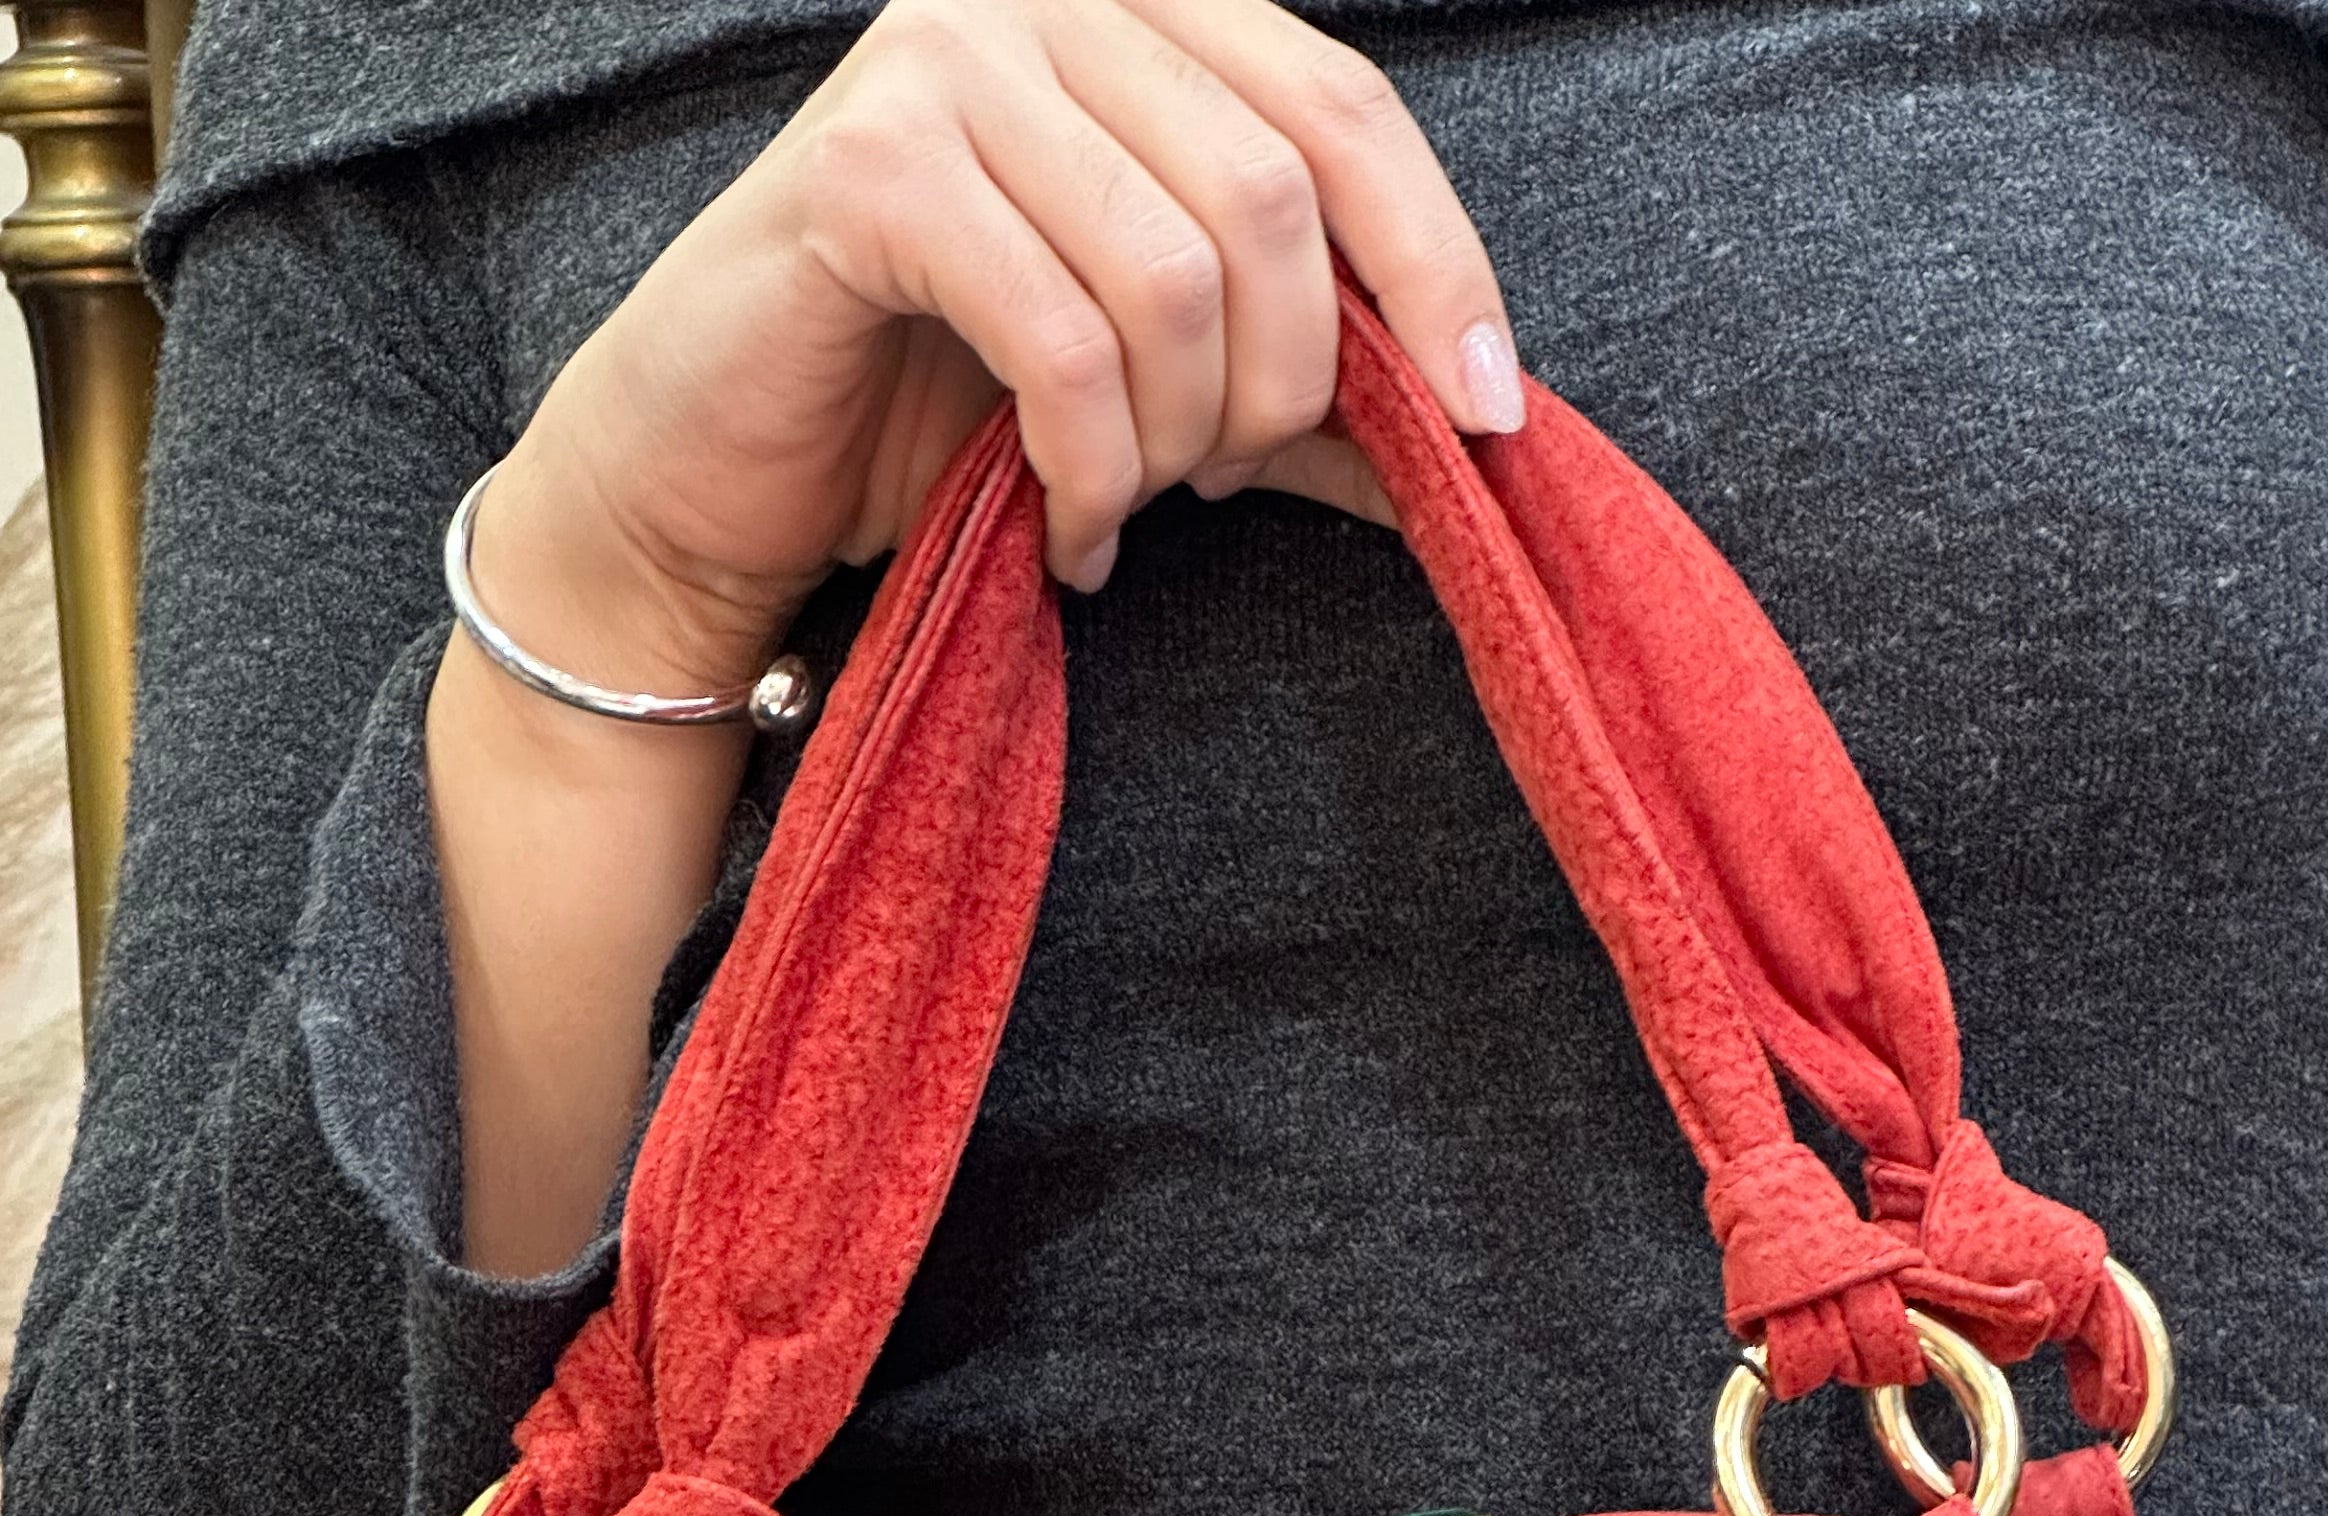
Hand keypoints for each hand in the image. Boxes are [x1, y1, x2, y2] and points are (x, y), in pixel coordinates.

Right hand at [467, 0, 1518, 683]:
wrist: (717, 468)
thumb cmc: (939, 406)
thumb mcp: (1168, 385)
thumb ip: (1308, 383)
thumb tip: (1478, 428)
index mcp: (1137, 9)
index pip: (1346, 108)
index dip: (1438, 266)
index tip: (1488, 415)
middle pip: (1277, 193)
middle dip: (1280, 383)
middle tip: (1215, 479)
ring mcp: (947, 58)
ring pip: (1177, 274)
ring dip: (1174, 441)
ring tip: (1120, 500)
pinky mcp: (870, 168)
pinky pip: (1064, 340)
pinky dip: (1090, 470)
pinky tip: (1067, 530)